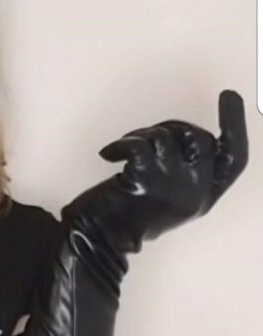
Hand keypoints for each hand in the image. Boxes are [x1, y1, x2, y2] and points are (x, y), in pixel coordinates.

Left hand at [60, 89, 247, 254]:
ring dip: (141, 135)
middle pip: (198, 139)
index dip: (235, 126)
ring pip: (166, 137)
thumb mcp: (169, 199)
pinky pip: (139, 145)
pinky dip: (119, 144)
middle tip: (140, 138)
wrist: (100, 240)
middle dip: (169, 128)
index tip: (228, 96)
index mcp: (204, 197)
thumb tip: (179, 135)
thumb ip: (185, 172)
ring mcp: (172, 187)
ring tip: (122, 150)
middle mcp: (196, 193)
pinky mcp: (145, 182)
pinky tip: (107, 155)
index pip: (233, 159)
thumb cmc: (128, 216)